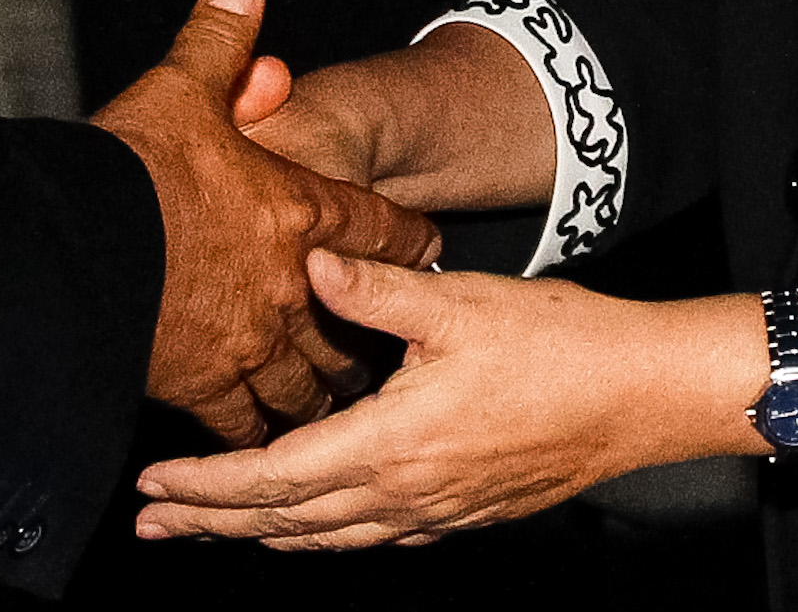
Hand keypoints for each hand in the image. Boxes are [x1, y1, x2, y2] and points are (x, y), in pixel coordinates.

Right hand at [92, 0, 443, 445]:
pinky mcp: (204, 385)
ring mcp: (250, 342)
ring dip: (320, 386)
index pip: (378, 227)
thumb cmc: (130, 171)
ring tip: (328, 396)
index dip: (407, 235)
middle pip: (353, 320)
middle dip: (366, 331)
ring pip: (309, 381)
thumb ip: (219, 40)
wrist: (68, 253)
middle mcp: (287, 284)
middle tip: (377, 340)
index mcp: (295, 209)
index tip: (426, 244)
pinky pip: (247, 420)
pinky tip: (259, 436)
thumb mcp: (179, 87)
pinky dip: (257, 429)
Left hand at [133, 250, 749, 549]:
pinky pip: (371, 537)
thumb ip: (376, 286)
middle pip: (286, 523)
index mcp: (392, 443)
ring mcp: (436, 511)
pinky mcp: (462, 512)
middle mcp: (406, 493)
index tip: (155, 483)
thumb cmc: (560, 344)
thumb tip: (310, 258)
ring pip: (327, 538)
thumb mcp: (459, 300)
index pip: (273, 479)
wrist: (645, 395)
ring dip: (260, 534)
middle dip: (212, 523)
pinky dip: (322, 534)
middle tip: (152, 522)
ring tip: (211, 528)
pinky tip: (309, 523)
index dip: (208, 485)